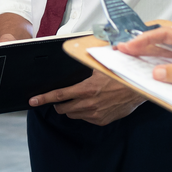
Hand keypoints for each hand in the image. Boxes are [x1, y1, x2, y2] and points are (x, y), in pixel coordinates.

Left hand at [29, 71, 144, 125]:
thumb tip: (73, 51)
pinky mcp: (102, 120)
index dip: (44, 98)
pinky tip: (91, 104)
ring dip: (71, 108)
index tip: (33, 101)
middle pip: (63, 108)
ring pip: (73, 115)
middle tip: (61, 98)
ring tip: (78, 99)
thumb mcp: (100, 65)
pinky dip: (83, 113)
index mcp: (86, 89)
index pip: (59, 95)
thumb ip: (85, 62)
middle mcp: (89, 104)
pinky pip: (85, 119)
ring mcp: (95, 114)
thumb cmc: (120, 74)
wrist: (138, 89)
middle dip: (59, 103)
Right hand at [115, 26, 171, 105]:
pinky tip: (160, 71)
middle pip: (166, 42)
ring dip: (153, 54)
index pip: (165, 36)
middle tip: (122, 51)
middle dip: (142, 45)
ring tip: (134, 58)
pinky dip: (166, 64)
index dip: (143, 41)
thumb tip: (157, 72)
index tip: (126, 47)